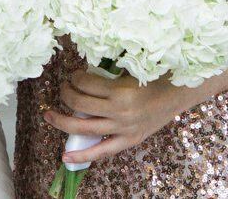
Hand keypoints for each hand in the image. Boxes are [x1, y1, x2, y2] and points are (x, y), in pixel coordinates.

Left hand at [44, 67, 197, 163]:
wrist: (178, 93)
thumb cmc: (153, 77)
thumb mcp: (130, 69)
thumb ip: (107, 74)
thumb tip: (82, 76)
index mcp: (120, 89)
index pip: (85, 83)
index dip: (75, 77)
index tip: (74, 75)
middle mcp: (120, 110)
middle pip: (80, 104)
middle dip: (65, 94)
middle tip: (62, 89)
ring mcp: (123, 128)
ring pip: (85, 127)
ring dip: (62, 121)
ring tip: (49, 115)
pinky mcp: (129, 140)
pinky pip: (102, 151)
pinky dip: (82, 156)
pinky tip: (65, 158)